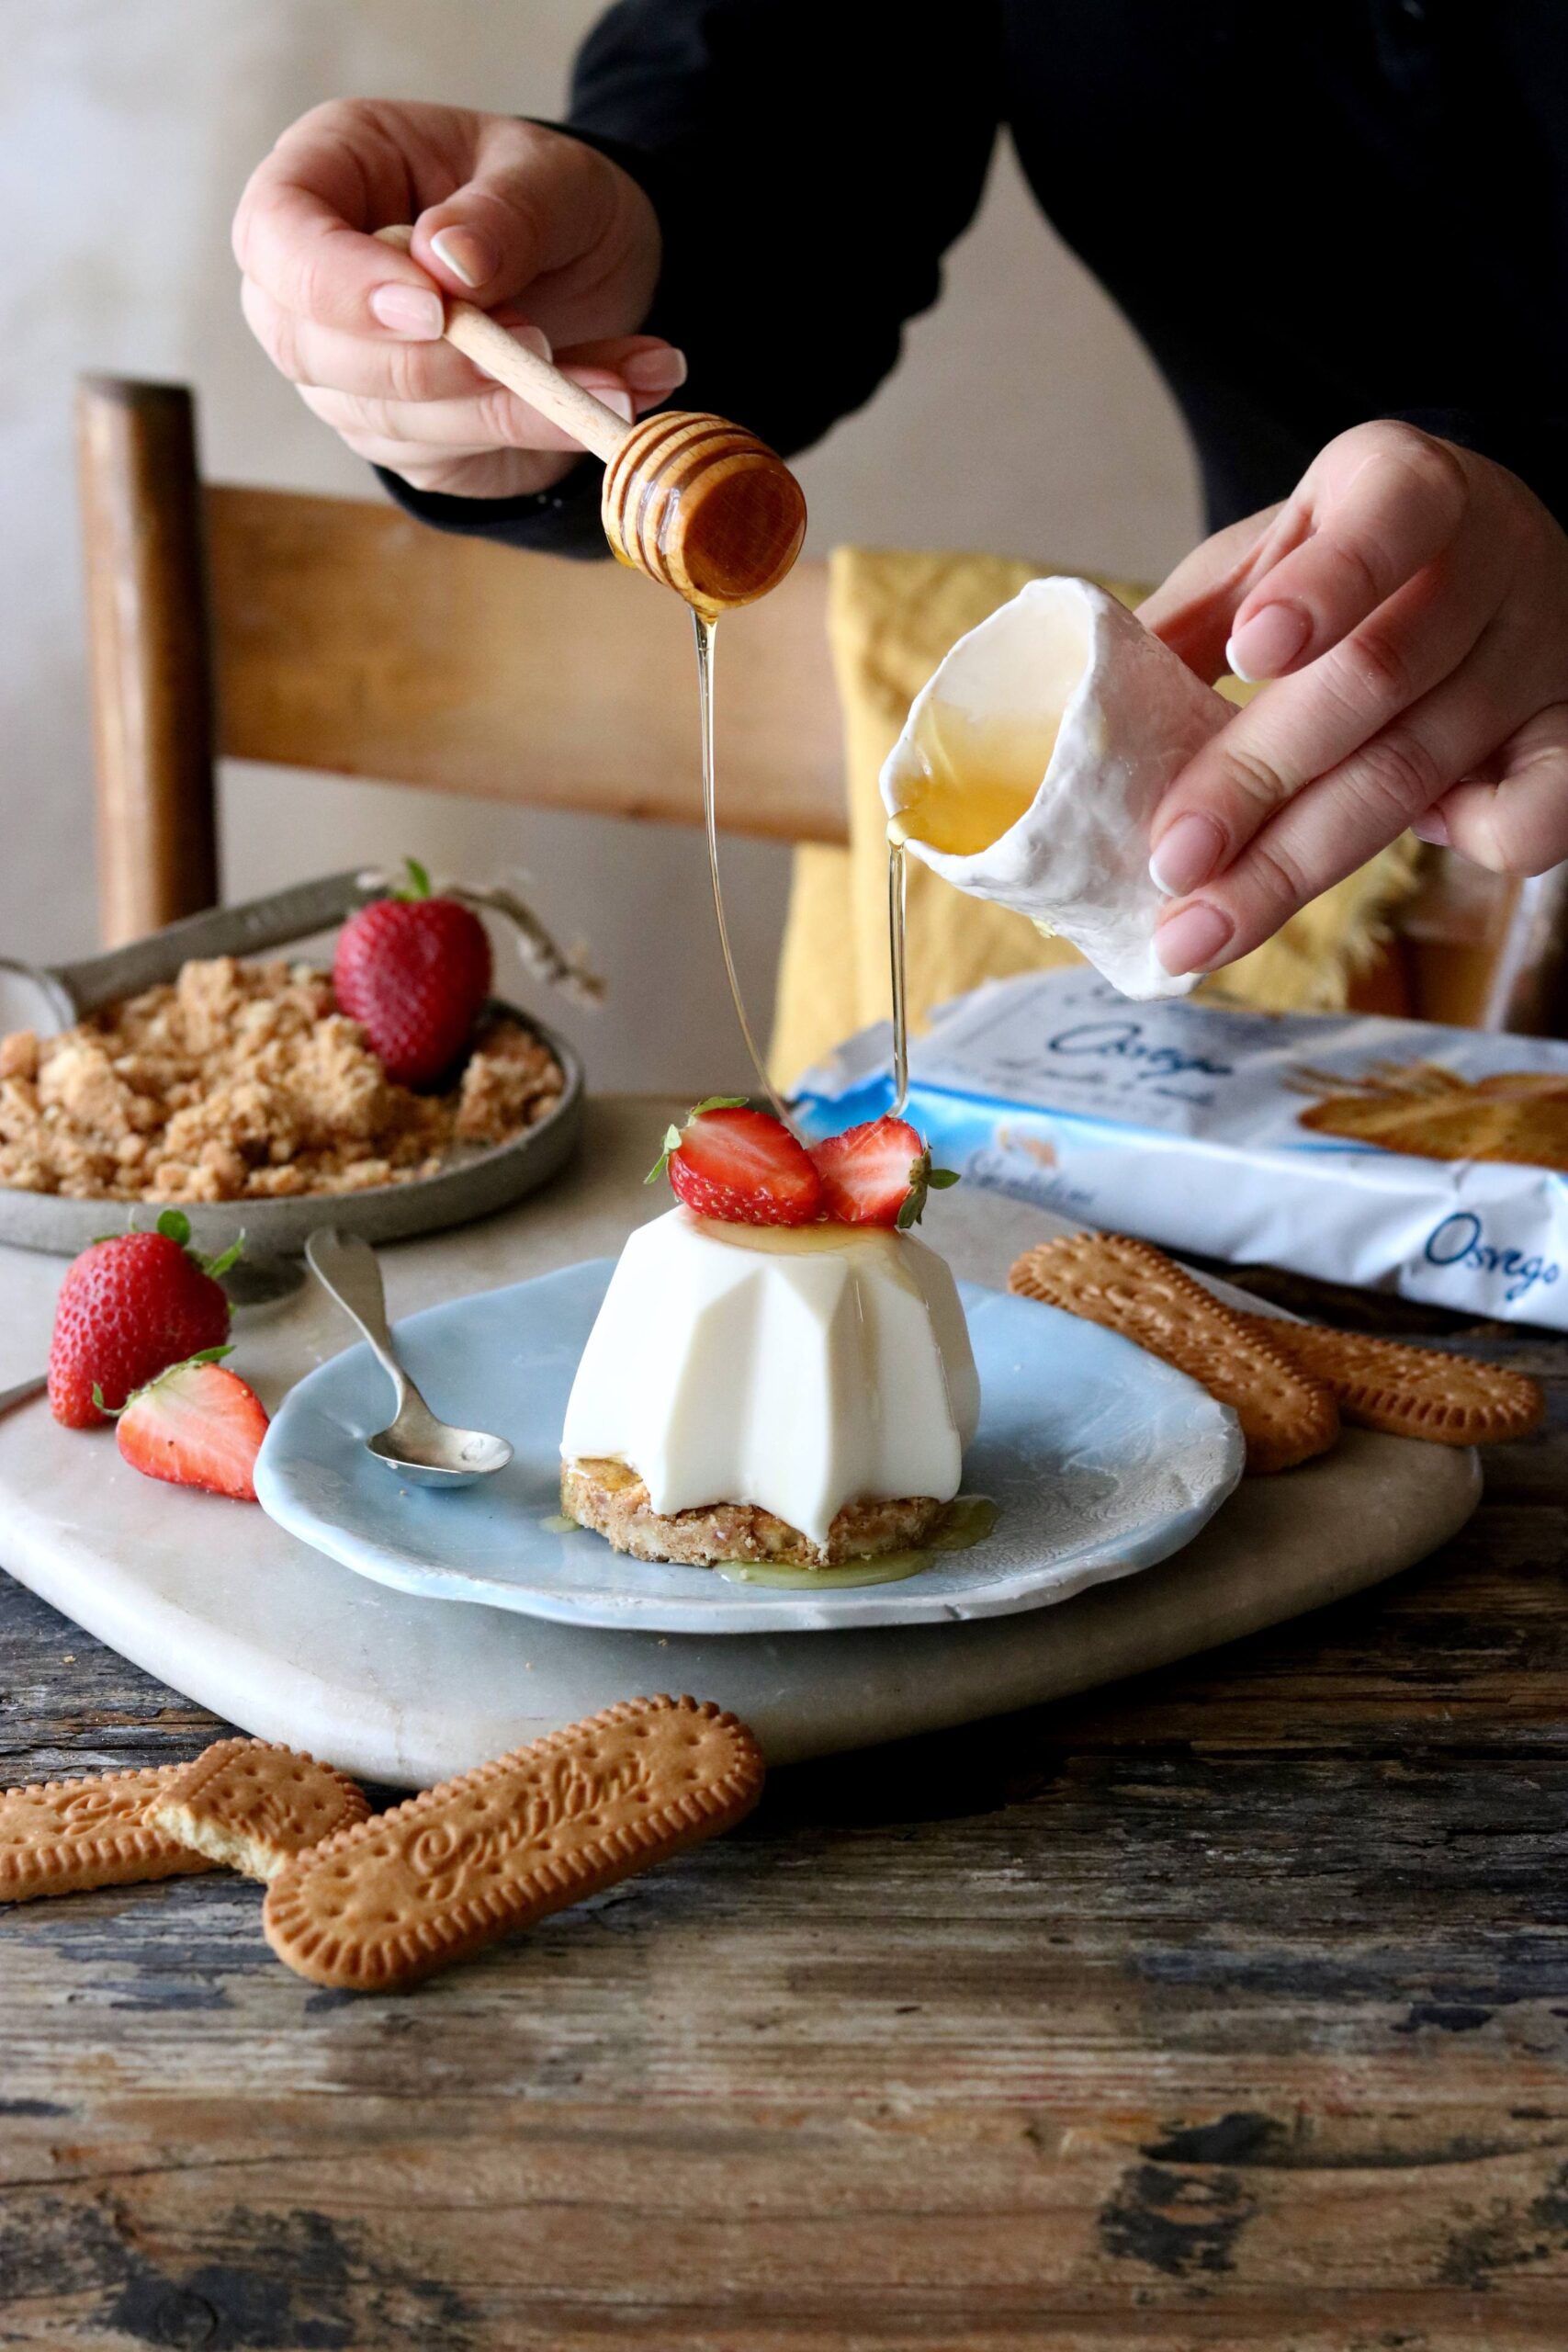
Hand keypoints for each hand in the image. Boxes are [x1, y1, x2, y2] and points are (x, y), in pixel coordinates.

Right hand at [234, 100, 683, 497]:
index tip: (431, 307)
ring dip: (508, 407)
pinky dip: (542, 431)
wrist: (592, 273)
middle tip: (538, 343)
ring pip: (386, 419)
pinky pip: (457, 453)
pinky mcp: (405, 438)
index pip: (276, 236)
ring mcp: (348, 372)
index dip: (338, 283)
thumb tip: (450, 264)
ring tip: (618, 379)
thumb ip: (506, 213)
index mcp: (327, 174)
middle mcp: (313, 283)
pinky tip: (620, 393)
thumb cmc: (546, 201)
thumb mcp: (552, 177)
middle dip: (431, 363)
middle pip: (312, 348)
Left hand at [1138, 421, 1567, 976]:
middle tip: (1171, 862)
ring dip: (1296, 865)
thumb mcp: (1272, 551)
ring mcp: (1540, 653)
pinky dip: (1461, 849)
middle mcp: (1494, 560)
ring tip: (1200, 930)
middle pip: (1374, 684)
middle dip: (1259, 782)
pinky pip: (1535, 816)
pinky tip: (1367, 872)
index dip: (1324, 587)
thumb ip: (1191, 617)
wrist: (1495, 554)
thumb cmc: (1350, 560)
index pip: (1385, 524)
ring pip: (1417, 772)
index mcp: (1408, 486)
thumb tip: (1078, 715)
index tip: (1249, 654)